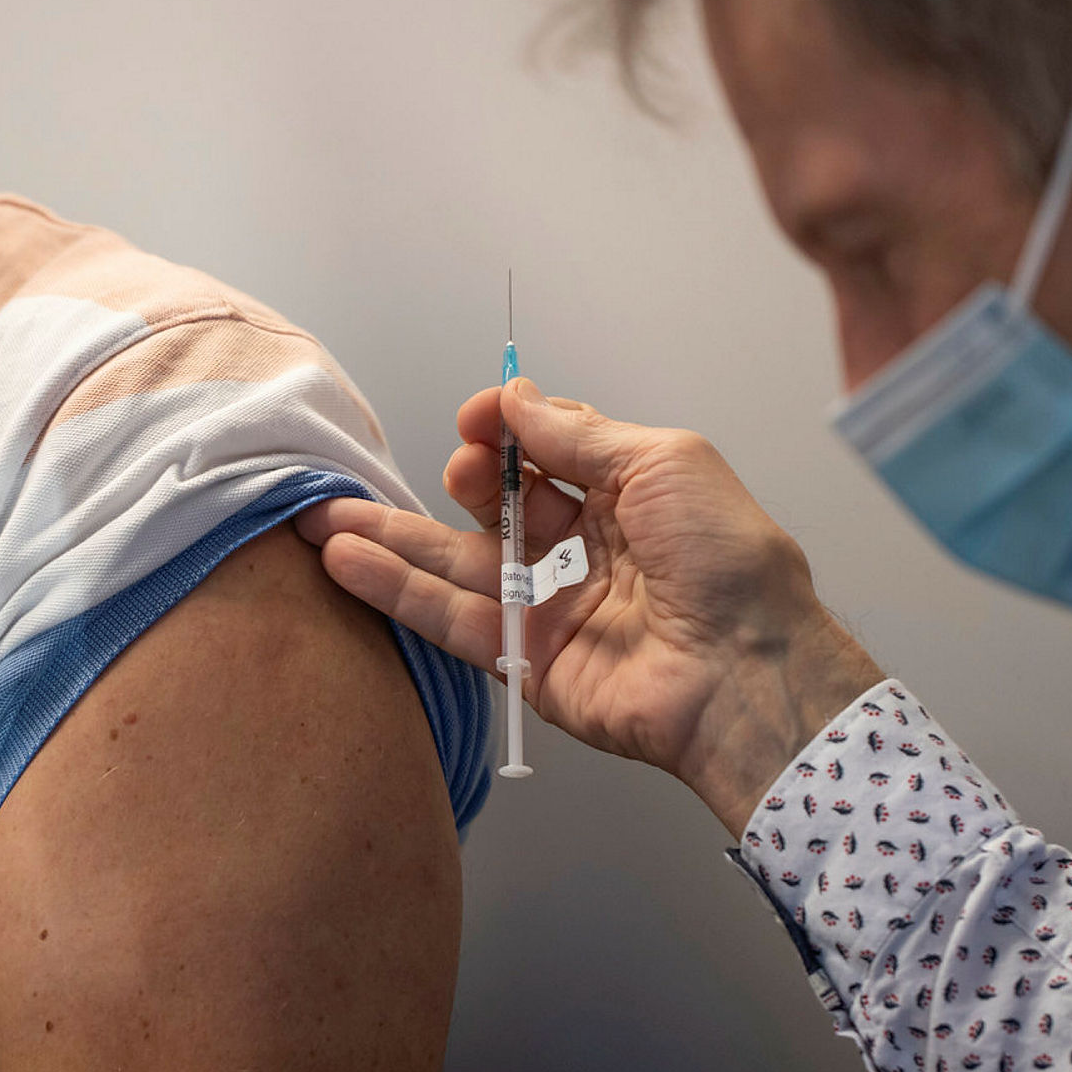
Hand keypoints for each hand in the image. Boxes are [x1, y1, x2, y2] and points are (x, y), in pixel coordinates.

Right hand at [295, 380, 882, 836]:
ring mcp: (552, 609)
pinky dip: (395, 590)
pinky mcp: (525, 663)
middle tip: (461, 469)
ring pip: (458, 565)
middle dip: (467, 477)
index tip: (481, 417)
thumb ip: (576, 434)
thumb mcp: (660, 463)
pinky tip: (346, 562)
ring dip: (392, 538)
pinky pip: (451, 621)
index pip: (550, 452)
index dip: (511, 430)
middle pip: (501, 507)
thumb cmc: (726, 560)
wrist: (745, 673)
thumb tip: (515, 398)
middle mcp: (587, 551)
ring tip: (326, 515)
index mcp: (630, 496)